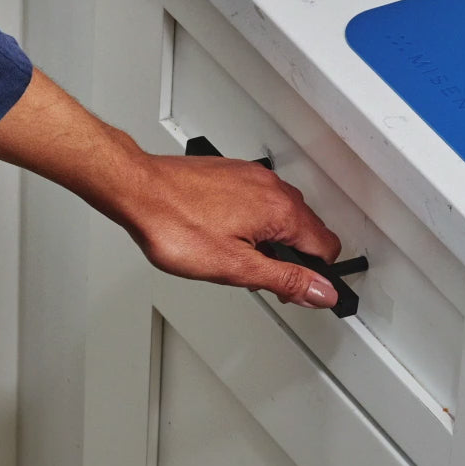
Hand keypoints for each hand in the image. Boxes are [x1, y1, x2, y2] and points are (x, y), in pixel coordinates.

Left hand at [0, 67, 344, 309]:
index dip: (315, 277)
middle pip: (307, 230)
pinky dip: (253, 221)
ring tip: (240, 259)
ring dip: (272, 239)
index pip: (327, 248)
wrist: (137, 190)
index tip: (299, 291)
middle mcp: (272, 187)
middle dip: (293, 259)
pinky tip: (226, 235)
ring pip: (282, 214)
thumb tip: (321, 292)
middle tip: (263, 280)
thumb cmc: (175, 224)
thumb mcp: (235, 267)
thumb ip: (284, 279)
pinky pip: (259, 201)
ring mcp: (252, 177)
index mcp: (281, 211)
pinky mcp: (232, 173)